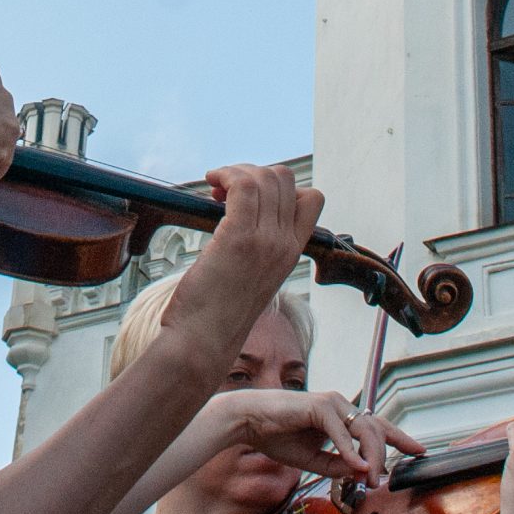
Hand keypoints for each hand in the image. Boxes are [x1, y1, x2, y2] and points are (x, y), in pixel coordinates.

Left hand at [157, 164, 322, 362]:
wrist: (203, 341)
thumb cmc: (215, 313)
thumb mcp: (249, 276)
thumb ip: (254, 247)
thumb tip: (231, 211)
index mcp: (291, 253)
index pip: (311, 200)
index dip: (280, 187)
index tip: (250, 197)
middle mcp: (285, 245)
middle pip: (285, 179)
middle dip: (252, 173)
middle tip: (224, 192)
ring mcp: (265, 241)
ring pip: (264, 177)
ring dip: (235, 172)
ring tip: (215, 188)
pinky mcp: (239, 238)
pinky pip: (242, 185)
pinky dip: (225, 174)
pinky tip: (211, 184)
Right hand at [215, 388, 422, 485]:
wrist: (248, 422)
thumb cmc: (277, 437)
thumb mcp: (313, 460)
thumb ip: (338, 466)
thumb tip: (363, 475)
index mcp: (341, 416)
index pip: (377, 426)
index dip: (400, 438)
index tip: (420, 451)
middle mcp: (341, 405)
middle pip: (376, 430)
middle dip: (383, 457)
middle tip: (379, 482)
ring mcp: (332, 403)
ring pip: (364, 430)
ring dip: (370, 457)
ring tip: (370, 478)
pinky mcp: (319, 406)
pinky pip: (342, 432)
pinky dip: (350, 451)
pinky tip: (355, 467)